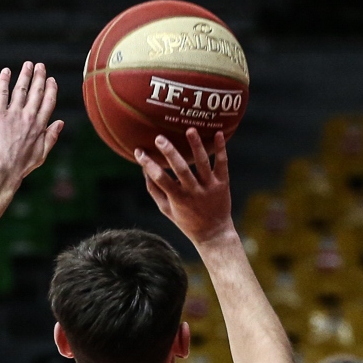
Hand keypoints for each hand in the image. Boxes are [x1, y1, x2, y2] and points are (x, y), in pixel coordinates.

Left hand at [0, 62, 61, 182]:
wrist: (3, 170)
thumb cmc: (21, 166)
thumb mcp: (42, 154)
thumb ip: (52, 136)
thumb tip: (60, 122)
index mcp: (40, 126)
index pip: (48, 102)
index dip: (51, 89)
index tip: (52, 79)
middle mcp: (29, 117)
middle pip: (36, 92)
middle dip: (39, 77)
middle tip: (40, 65)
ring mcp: (14, 114)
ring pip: (21, 89)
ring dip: (25, 75)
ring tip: (28, 64)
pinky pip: (2, 93)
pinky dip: (4, 81)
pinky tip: (6, 71)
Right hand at [138, 129, 233, 243]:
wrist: (214, 233)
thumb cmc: (186, 220)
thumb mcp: (166, 209)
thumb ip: (154, 189)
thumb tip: (143, 169)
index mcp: (178, 198)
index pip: (160, 179)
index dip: (148, 164)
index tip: (138, 151)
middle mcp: (194, 191)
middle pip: (181, 170)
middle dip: (170, 153)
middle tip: (159, 138)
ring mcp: (209, 186)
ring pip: (203, 163)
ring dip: (196, 146)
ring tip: (190, 129)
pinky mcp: (223, 183)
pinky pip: (222, 163)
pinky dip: (221, 148)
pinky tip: (218, 133)